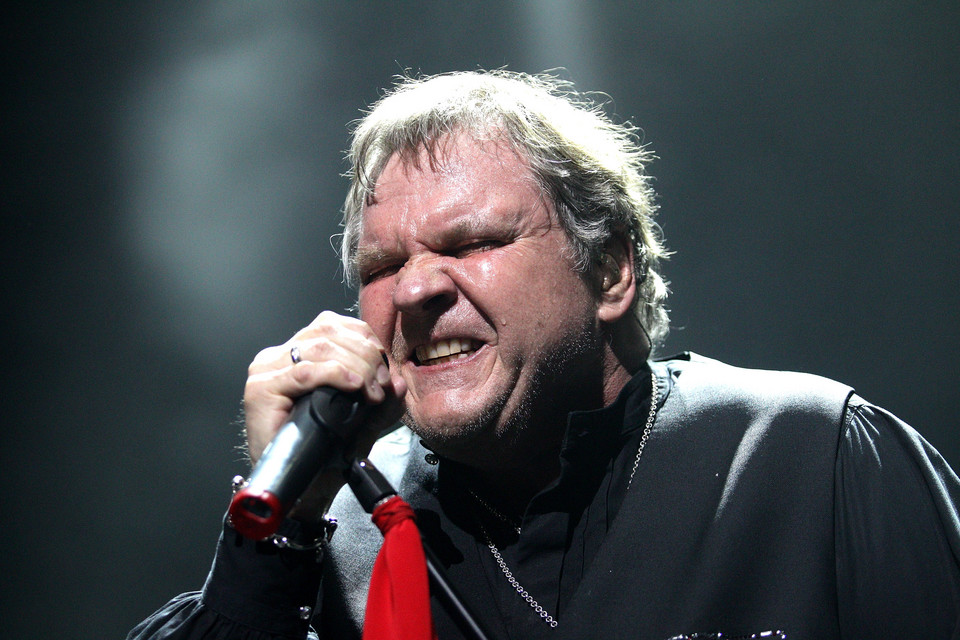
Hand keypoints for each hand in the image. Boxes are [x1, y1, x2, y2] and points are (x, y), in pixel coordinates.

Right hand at [243, 311, 405, 519]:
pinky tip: (355, 387)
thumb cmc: (325, 455)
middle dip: (365, 354)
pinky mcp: (261, 391)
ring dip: (356, 366)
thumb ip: (384, 402)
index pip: (334, 324)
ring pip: (320, 347)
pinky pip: (305, 372)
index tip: (384, 368)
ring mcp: (267, 372)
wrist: (300, 489)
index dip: (365, 340)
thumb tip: (399, 382)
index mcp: (299, 354)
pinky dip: (336, 375)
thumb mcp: (365, 422)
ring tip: (371, 391)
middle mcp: (279, 357)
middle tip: (381, 384)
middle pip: (328, 331)